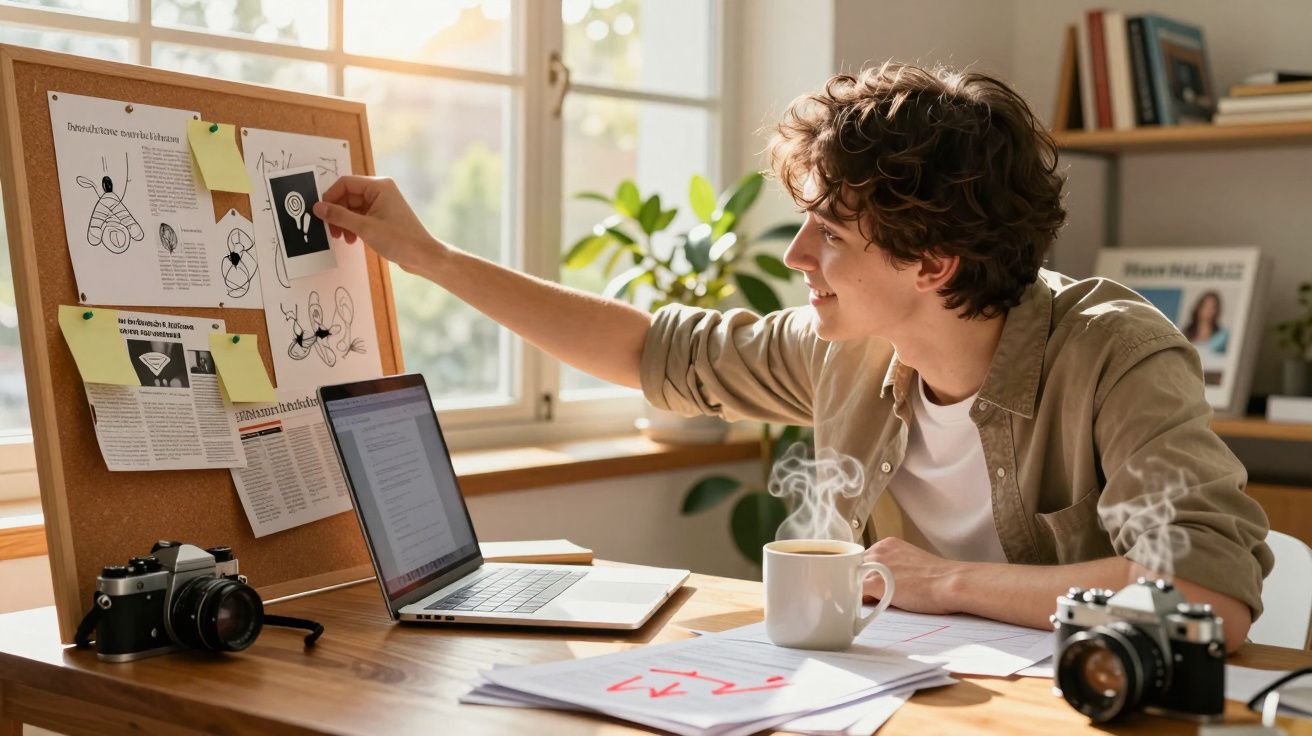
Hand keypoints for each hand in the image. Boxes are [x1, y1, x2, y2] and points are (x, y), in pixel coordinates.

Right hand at [314, 176, 447, 275]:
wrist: (423, 256)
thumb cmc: (401, 240)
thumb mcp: (365, 228)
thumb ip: (339, 216)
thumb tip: (319, 207)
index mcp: (379, 186)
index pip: (346, 183)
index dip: (330, 197)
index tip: (321, 212)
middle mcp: (381, 191)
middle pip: (348, 196)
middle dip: (337, 213)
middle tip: (331, 230)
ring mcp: (382, 204)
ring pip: (352, 208)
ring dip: (344, 222)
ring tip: (343, 238)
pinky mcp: (382, 216)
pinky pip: (360, 216)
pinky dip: (353, 226)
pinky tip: (352, 239)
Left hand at [861, 537, 963, 614]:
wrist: (950, 583)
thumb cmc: (939, 579)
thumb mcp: (912, 564)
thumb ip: (894, 568)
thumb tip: (882, 584)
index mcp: (888, 544)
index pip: (865, 560)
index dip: (867, 575)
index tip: (874, 587)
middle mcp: (879, 550)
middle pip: (855, 569)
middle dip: (860, 583)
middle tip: (873, 598)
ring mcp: (875, 566)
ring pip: (853, 581)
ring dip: (859, 593)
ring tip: (874, 604)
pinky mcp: (875, 583)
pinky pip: (856, 594)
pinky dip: (859, 603)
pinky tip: (870, 609)